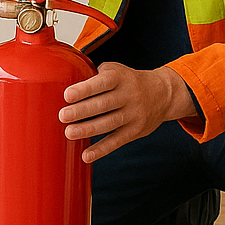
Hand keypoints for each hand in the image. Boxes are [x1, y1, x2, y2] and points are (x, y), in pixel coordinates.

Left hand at [59, 62, 196, 162]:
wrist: (163, 94)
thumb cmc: (129, 81)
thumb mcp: (115, 69)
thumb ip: (94, 74)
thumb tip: (64, 81)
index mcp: (121, 78)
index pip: (103, 83)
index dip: (85, 89)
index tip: (67, 95)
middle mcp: (129, 95)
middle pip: (104, 104)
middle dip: (82, 111)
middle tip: (62, 116)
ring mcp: (134, 114)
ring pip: (109, 123)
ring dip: (88, 129)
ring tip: (69, 133)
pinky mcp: (135, 131)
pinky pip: (117, 141)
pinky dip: (101, 150)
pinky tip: (86, 155)